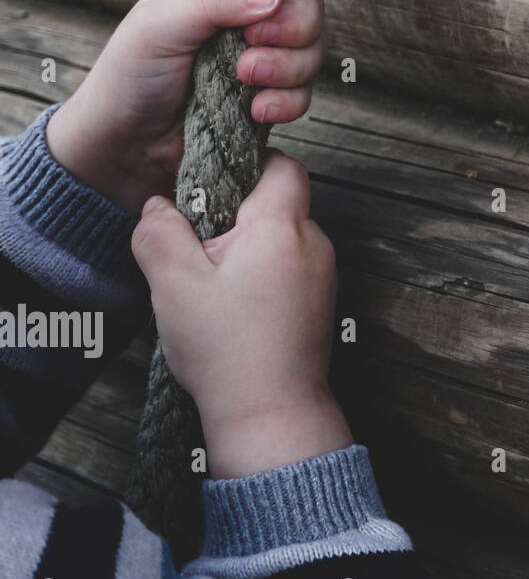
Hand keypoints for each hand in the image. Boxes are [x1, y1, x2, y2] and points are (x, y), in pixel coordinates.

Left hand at [46, 0, 324, 214]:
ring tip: (244, 79)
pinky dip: (287, 102)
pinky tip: (256, 111)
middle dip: (292, 26)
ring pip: (312, 50)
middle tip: (252, 43)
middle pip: (307, 3)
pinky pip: (304, 92)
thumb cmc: (131, 72)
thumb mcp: (160, 22)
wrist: (127, 145)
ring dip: (286, 68)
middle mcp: (249, 11)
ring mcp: (264, 54)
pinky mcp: (271, 94)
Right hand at [130, 152, 351, 477]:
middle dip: (236, 211)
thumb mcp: (173, 283)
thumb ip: (159, 231)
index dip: (246, 164)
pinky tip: (230, 304)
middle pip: (277, 201)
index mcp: (283, 227)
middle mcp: (313, 243)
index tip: (210, 183)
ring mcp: (322, 273)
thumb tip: (156, 205)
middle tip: (198, 241)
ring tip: (211, 281)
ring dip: (246, 246)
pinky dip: (260, 273)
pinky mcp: (319, 300)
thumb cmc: (227, 350)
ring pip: (281, 236)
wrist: (271, 414)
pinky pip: (288, 266)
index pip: (280, 165)